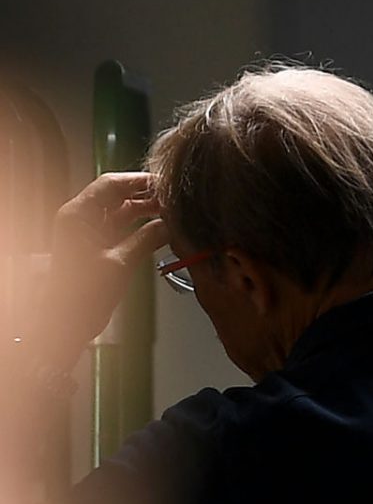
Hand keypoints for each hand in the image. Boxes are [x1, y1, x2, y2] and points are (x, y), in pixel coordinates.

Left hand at [37, 172, 168, 367]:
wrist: (68, 322)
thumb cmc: (83, 295)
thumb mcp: (120, 263)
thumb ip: (147, 239)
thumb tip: (170, 225)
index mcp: (78, 215)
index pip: (111, 184)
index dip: (140, 181)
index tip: (165, 183)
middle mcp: (81, 219)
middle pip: (117, 194)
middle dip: (146, 195)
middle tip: (173, 198)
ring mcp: (88, 232)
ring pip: (121, 210)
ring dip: (145, 210)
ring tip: (171, 212)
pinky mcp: (97, 245)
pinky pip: (122, 227)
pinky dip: (141, 226)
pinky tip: (161, 228)